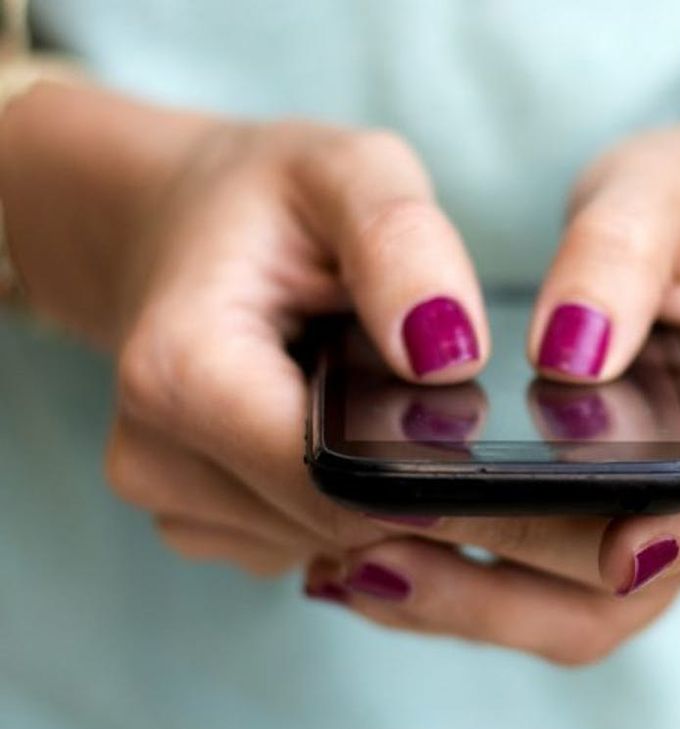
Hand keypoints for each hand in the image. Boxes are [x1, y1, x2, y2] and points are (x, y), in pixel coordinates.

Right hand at [0, 83, 491, 575]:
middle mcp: (156, 456)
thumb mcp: (346, 173)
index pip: (332, 484)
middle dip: (401, 477)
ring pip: (328, 545)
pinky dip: (338, 502)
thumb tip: (450, 358)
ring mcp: (169, 500)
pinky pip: (302, 545)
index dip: (419, 469)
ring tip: (359, 400)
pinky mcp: (197, 522)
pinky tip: (329, 433)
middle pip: (334, 525)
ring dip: (372, 490)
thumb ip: (402, 246)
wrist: (179, 231)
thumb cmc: (265, 203)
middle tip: (417, 396)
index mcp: (182, 373)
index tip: (465, 426)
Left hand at [306, 99, 679, 662]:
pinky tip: (372, 559)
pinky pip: (540, 591)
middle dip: (515, 578)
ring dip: (469, 604)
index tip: (615, 548)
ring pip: (579, 612)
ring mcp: (670, 528)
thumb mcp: (666, 191)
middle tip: (387, 546)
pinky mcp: (609, 535)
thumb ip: (621, 256)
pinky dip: (461, 587)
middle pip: (639, 580)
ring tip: (353, 567)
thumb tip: (567, 351)